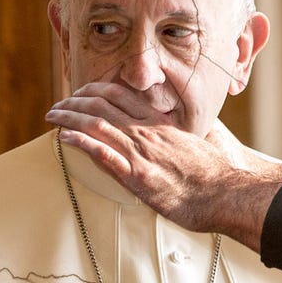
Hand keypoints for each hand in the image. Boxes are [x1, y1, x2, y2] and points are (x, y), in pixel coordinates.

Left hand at [45, 83, 281, 250]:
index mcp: (162, 124)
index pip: (123, 96)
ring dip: (70, 118)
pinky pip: (104, 155)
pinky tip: (64, 137)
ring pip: (98, 126)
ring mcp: (143, 154)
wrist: (229, 192)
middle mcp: (148, 133)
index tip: (82, 91)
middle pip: (103, 107)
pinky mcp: (139, 177)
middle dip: (75, 102)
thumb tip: (186, 128)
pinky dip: (81, 143)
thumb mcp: (203, 142)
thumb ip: (187, 133)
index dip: (97, 90)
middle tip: (57, 103)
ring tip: (52, 115)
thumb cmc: (220, 171)